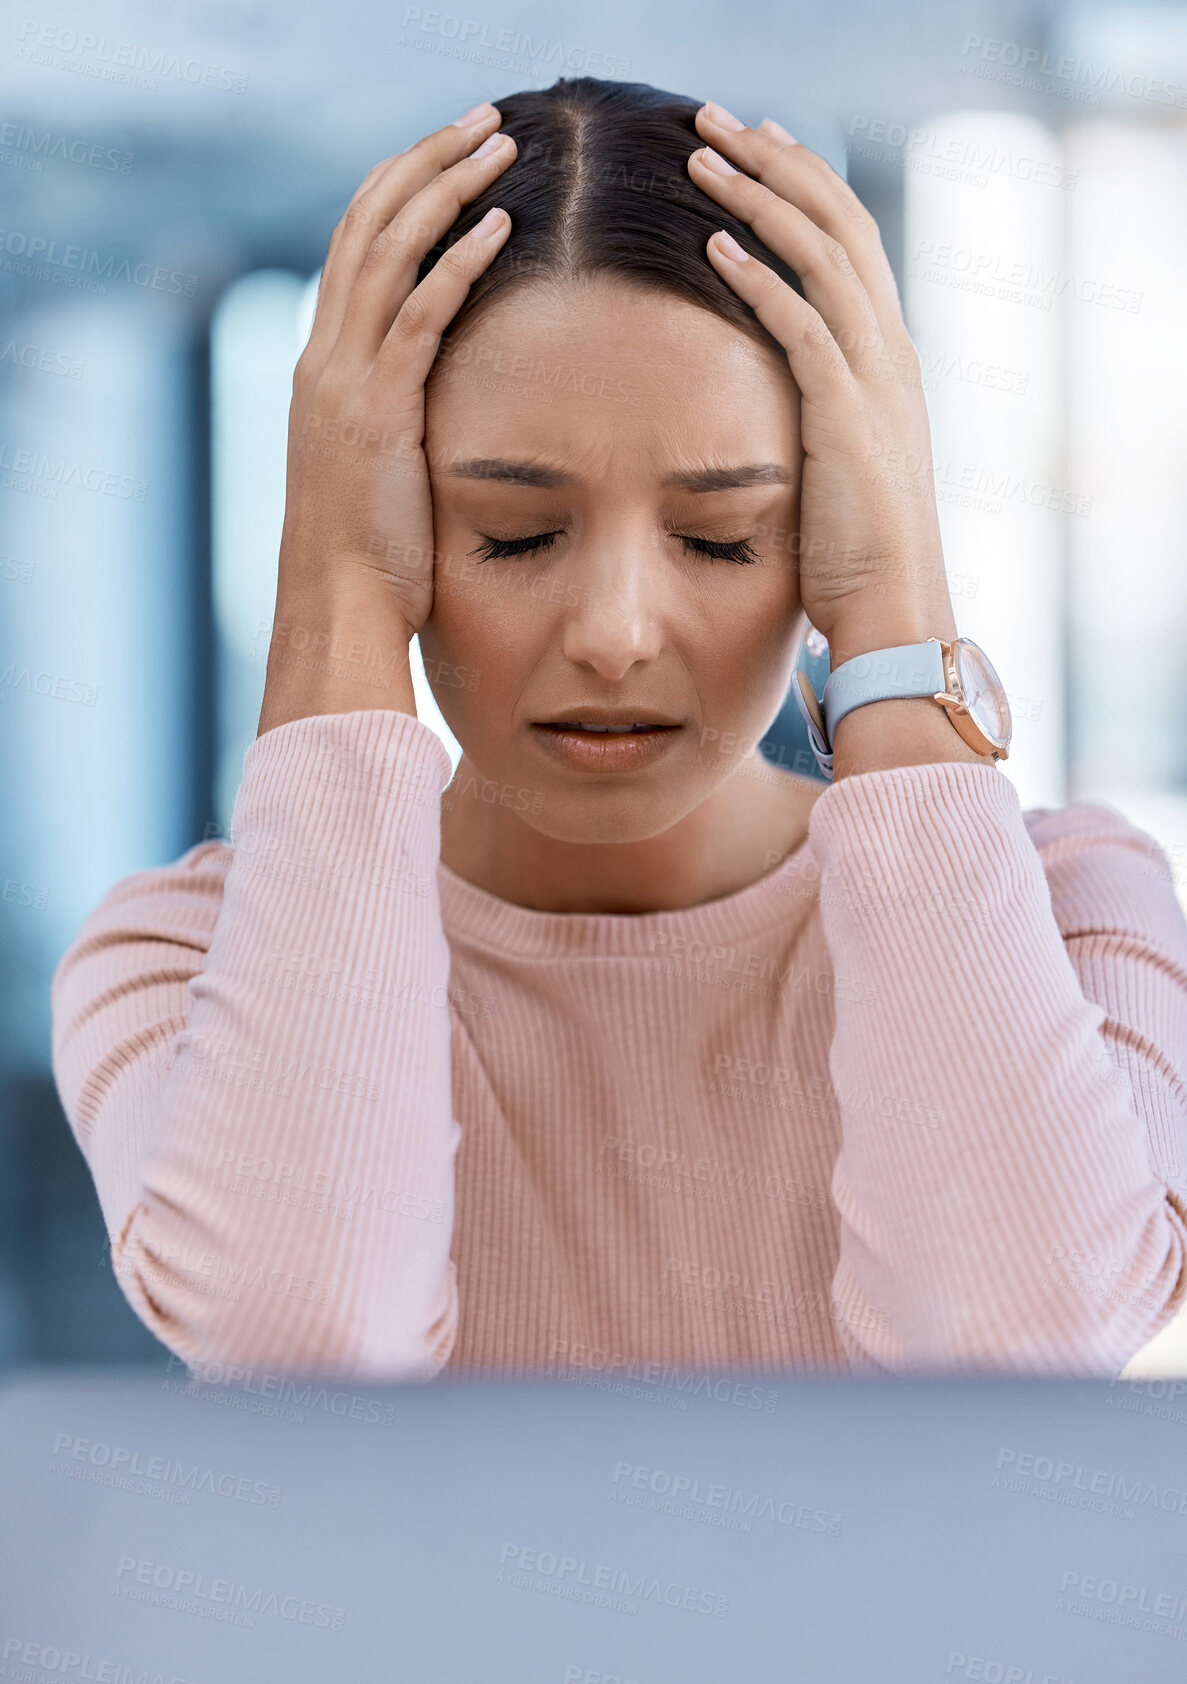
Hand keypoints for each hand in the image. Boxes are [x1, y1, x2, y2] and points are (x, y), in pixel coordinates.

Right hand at [277, 102, 516, 640]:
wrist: (338, 606)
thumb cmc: (371, 556)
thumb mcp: (380, 468)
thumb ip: (399, 417)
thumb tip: (444, 402)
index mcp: (324, 365)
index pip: (358, 245)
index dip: (404, 187)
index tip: (455, 152)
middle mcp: (324, 357)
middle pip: (369, 224)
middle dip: (427, 160)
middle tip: (485, 121)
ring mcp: (344, 380)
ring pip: (390, 251)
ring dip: (447, 188)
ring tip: (502, 145)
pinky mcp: (377, 410)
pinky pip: (419, 315)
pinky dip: (458, 262)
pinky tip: (500, 225)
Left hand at [686, 103, 958, 668]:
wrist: (893, 609)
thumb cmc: (852, 552)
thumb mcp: (836, 462)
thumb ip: (811, 412)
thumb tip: (761, 396)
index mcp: (888, 356)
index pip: (849, 240)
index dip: (802, 183)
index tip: (751, 146)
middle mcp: (891, 351)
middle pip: (839, 222)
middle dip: (777, 161)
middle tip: (715, 121)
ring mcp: (875, 380)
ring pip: (822, 256)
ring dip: (760, 199)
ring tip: (701, 158)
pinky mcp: (848, 416)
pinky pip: (803, 326)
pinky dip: (761, 280)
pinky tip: (714, 246)